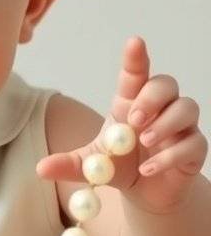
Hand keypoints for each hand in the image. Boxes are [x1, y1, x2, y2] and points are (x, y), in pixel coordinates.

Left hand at [36, 36, 207, 213]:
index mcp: (131, 102)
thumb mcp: (91, 164)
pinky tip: (149, 168)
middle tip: (134, 118)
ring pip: (186, 108)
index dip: (136, 57)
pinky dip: (171, 155)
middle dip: (151, 97)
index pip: (137, 73)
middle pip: (166, 84)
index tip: (134, 42)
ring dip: (165, 123)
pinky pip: (193, 143)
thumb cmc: (118, 166)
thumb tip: (40, 168)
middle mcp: (160, 108)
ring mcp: (180, 127)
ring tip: (145, 141)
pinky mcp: (194, 149)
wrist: (144, 193)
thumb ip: (69, 164)